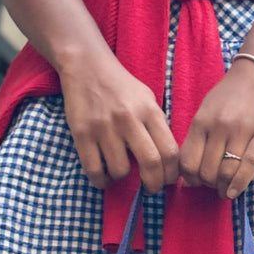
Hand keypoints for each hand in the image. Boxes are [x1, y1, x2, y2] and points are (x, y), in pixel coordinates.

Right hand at [59, 51, 179, 193]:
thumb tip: (168, 162)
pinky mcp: (82, 133)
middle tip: (151, 189)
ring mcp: (104, 127)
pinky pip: (94, 170)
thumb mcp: (147, 99)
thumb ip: (158, 127)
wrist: (86, 65)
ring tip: (120, 170)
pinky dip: (102, 181)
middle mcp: (128, 119)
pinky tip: (105, 176)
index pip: (170, 151)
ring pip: (121, 171)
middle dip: (154, 185)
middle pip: (151, 164)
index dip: (172, 174)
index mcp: (149, 111)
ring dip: (122, 178)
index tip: (167, 180)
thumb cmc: (121, 87)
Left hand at [179, 57, 253, 199]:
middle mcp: (219, 126)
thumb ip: (198, 139)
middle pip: (206, 171)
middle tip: (214, 184)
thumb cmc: (234, 93)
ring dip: (222, 187)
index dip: (189, 178)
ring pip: (225, 172)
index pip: (187, 161)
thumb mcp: (208, 109)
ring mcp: (241, 131)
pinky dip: (238, 185)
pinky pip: (247, 168)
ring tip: (224, 188)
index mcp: (202, 120)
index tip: (195, 182)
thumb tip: (187, 177)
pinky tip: (233, 192)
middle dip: (208, 183)